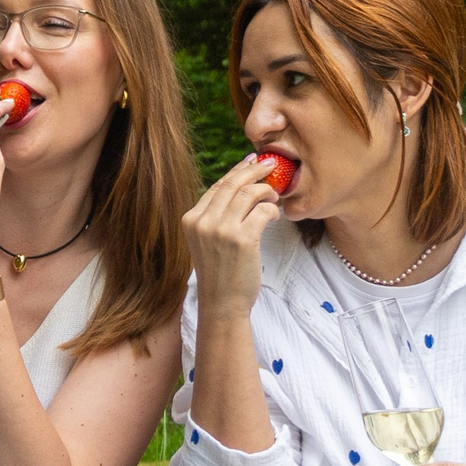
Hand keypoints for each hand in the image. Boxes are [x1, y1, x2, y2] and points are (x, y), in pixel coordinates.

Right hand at [182, 154, 284, 317]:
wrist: (222, 303)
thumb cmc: (220, 272)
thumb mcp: (207, 240)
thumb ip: (216, 216)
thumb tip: (239, 185)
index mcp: (191, 219)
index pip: (216, 186)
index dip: (236, 172)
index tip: (251, 162)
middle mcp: (203, 222)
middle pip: (232, 184)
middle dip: (254, 170)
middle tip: (270, 164)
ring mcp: (221, 230)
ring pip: (248, 194)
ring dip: (266, 191)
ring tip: (275, 195)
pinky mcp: (241, 239)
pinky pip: (262, 211)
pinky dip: (272, 209)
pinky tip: (274, 214)